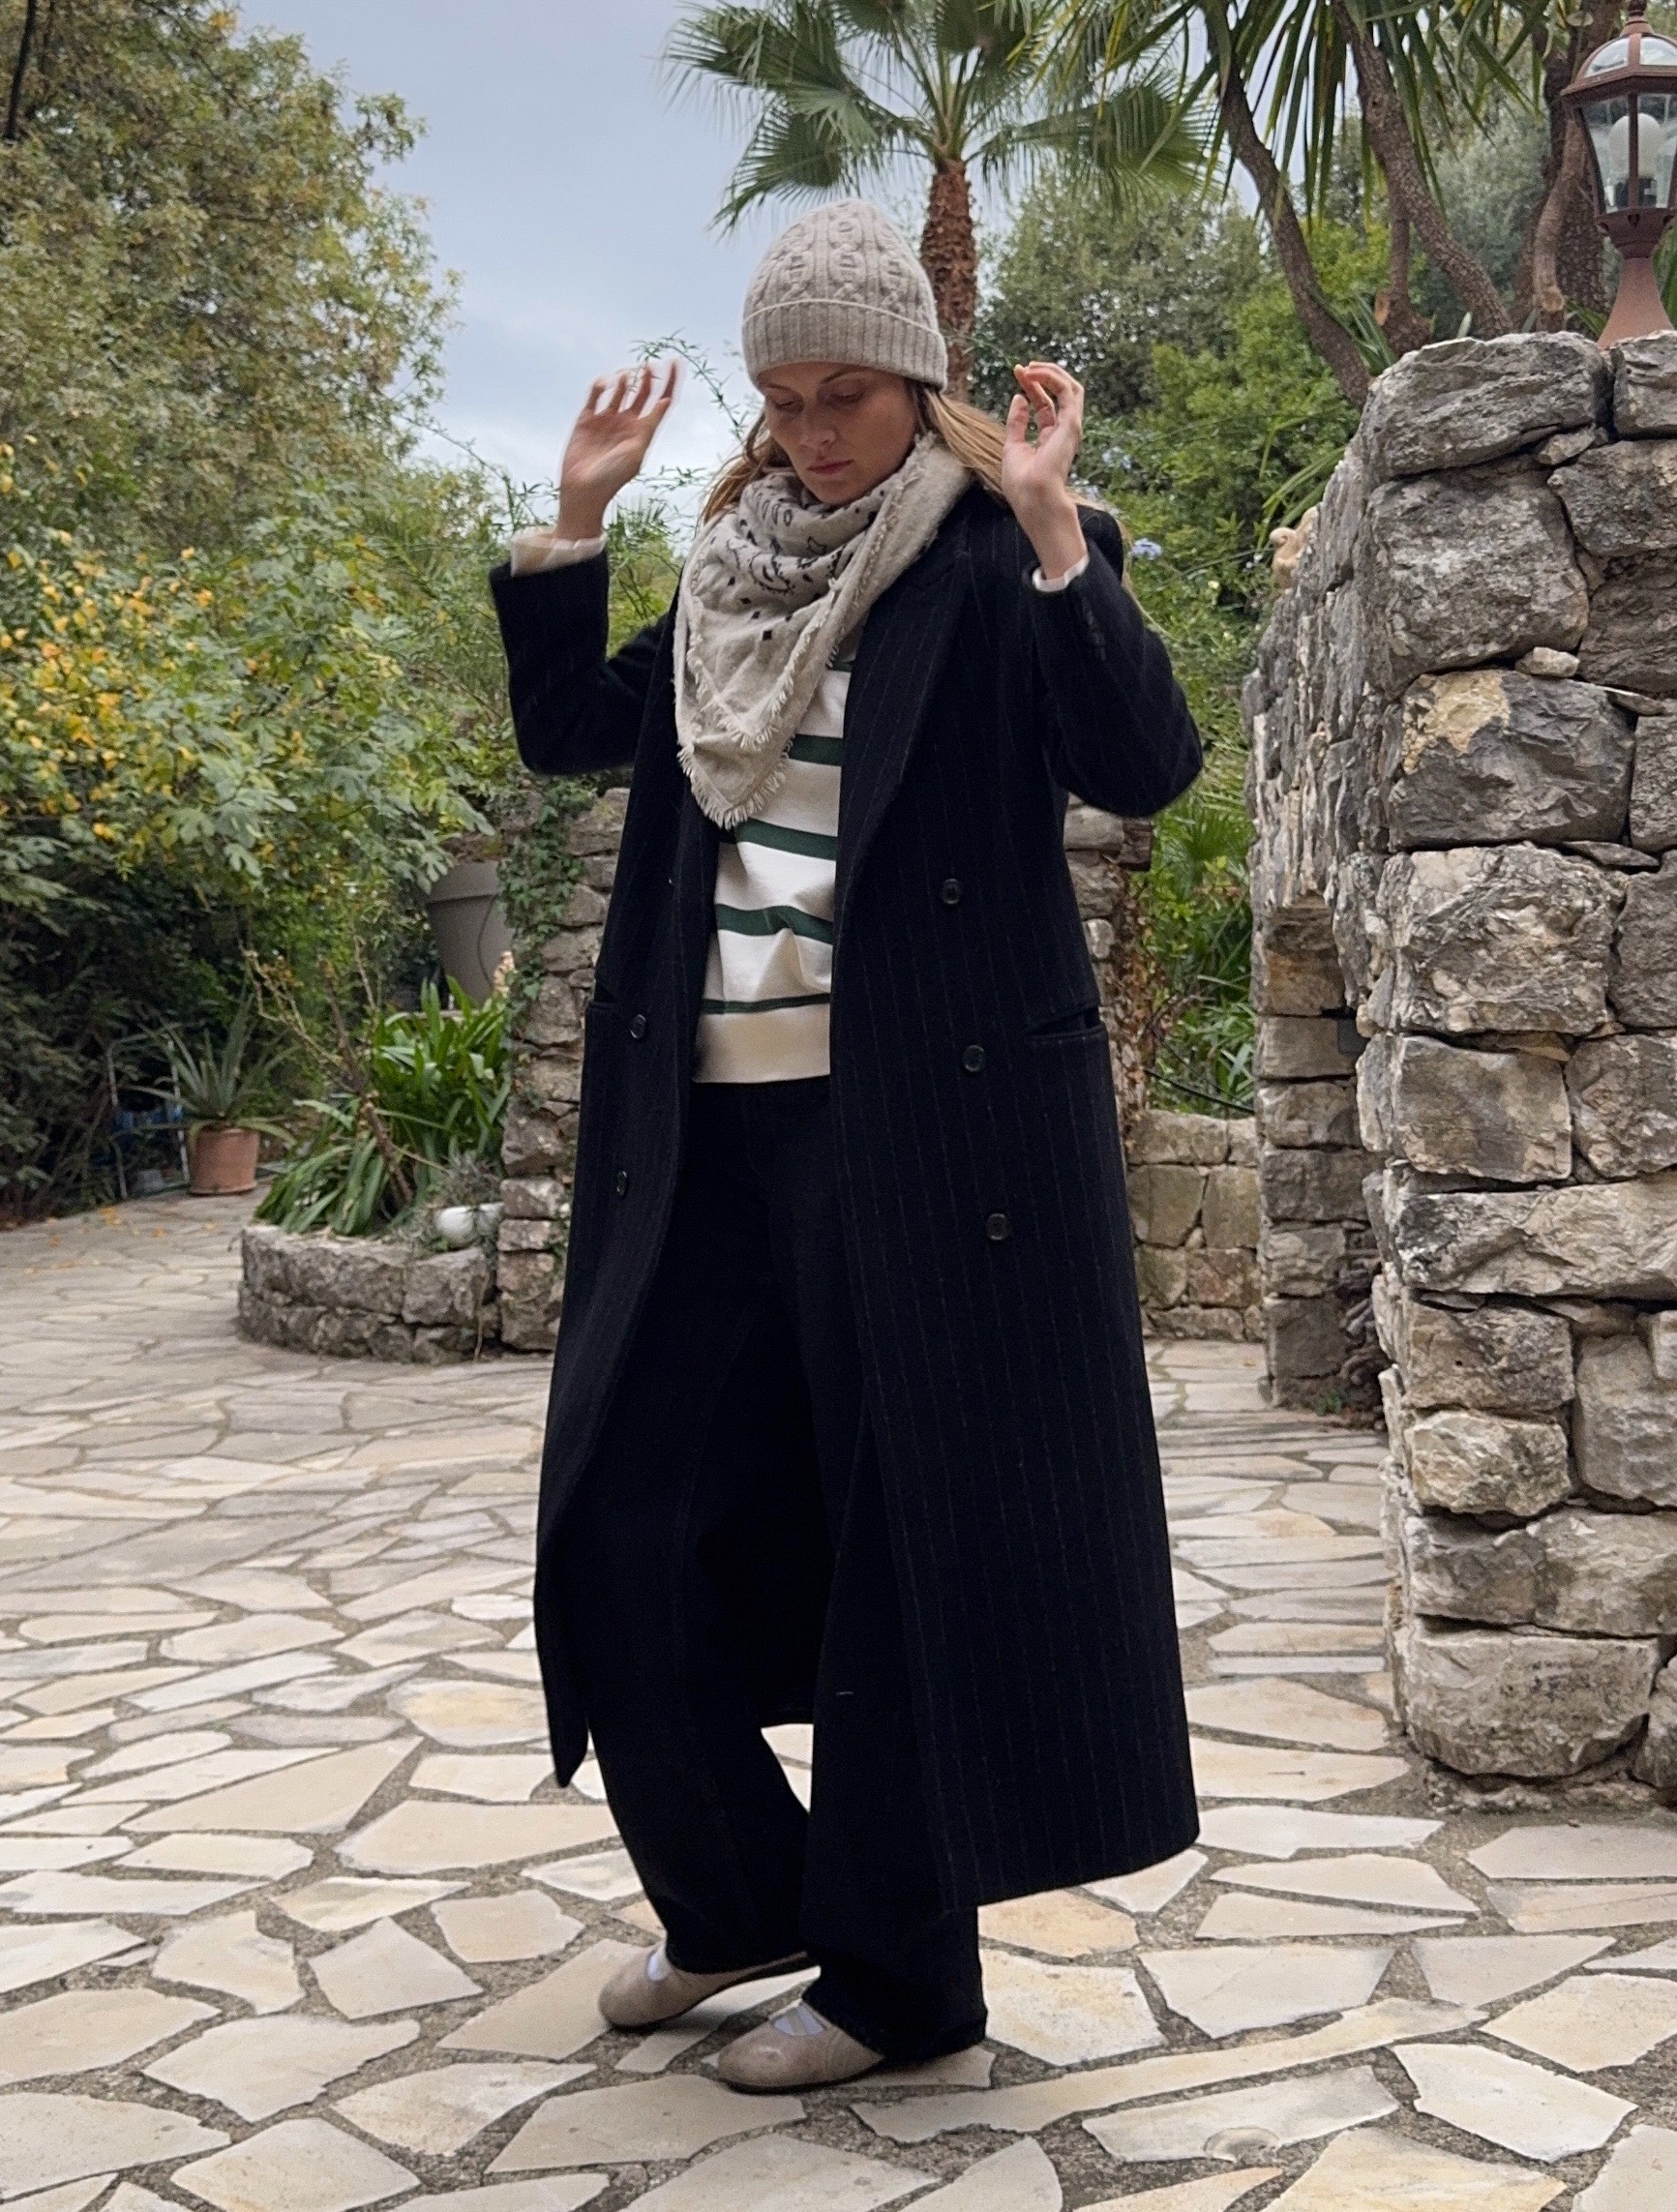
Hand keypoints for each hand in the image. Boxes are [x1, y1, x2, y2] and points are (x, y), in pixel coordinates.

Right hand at [556, 362, 677, 538]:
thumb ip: (650, 425)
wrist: (583, 491)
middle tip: (649, 364)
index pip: (662, 401)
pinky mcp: (586, 419)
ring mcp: (607, 419)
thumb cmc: (613, 478)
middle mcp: (627, 423)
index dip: (670, 381)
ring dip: (624, 379)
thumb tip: (667, 400)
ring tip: (626, 376)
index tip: (675, 361)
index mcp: (643, 431)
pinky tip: (605, 383)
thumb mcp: (636, 452)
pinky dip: (600, 385)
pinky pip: (596, 395)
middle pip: (643, 392)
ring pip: (620, 390)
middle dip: (648, 376)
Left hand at [1002, 362, 1086, 580]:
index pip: (1045, 404)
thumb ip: (1017, 423)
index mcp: (1050, 437)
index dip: (1032, 386)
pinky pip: (1067, 391)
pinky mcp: (1071, 424)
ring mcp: (1069, 427)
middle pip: (1058, 393)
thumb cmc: (1022, 484)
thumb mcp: (1013, 446)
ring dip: (1050, 372)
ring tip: (1029, 367)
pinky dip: (1052, 378)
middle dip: (1043, 375)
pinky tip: (1034, 374)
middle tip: (1023, 367)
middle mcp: (1063, 431)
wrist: (1033, 499)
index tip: (1017, 372)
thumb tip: (1018, 397)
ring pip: (1070, 387)